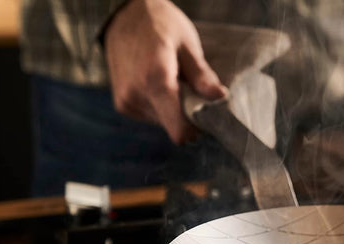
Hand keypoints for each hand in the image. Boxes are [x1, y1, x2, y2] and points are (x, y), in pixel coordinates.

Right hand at [104, 0, 226, 143]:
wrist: (122, 15)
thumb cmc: (158, 24)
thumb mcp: (186, 44)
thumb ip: (202, 75)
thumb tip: (220, 98)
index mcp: (155, 80)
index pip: (178, 128)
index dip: (196, 129)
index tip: (206, 119)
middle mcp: (136, 96)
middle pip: (174, 125)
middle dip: (187, 114)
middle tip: (190, 89)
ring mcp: (126, 102)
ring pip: (163, 122)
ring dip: (173, 109)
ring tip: (172, 81)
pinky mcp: (122, 105)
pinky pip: (151, 116)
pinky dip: (160, 106)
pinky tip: (158, 83)